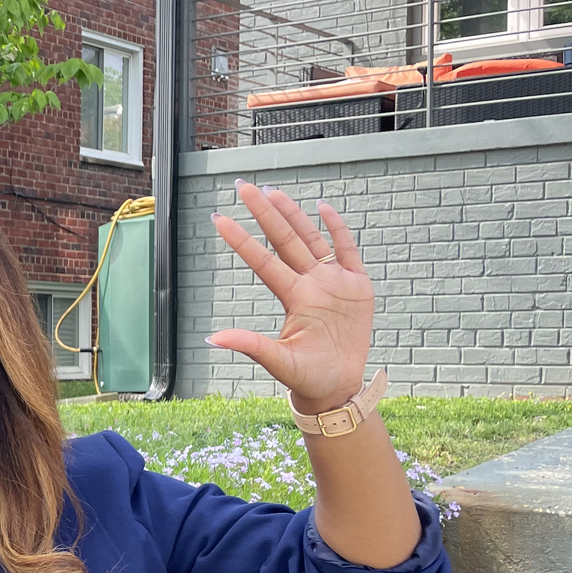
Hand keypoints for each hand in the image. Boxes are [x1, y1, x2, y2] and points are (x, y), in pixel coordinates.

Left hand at [208, 180, 372, 412]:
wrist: (338, 386)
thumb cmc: (306, 376)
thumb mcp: (278, 361)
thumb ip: (250, 346)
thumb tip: (212, 338)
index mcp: (292, 298)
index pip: (263, 261)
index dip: (242, 240)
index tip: (219, 218)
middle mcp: (310, 284)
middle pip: (284, 240)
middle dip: (265, 213)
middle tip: (243, 186)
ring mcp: (334, 282)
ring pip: (311, 239)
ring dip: (293, 215)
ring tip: (273, 192)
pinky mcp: (358, 286)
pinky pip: (348, 251)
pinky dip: (337, 229)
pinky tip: (323, 208)